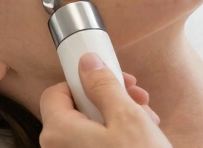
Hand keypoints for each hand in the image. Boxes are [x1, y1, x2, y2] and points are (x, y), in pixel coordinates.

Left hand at [39, 54, 170, 147]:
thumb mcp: (126, 116)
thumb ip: (103, 85)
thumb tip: (87, 63)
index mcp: (58, 132)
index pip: (55, 92)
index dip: (81, 81)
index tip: (108, 78)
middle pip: (76, 109)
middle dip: (109, 97)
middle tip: (137, 95)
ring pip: (90, 128)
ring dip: (119, 116)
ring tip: (148, 118)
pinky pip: (96, 145)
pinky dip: (117, 136)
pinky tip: (144, 135)